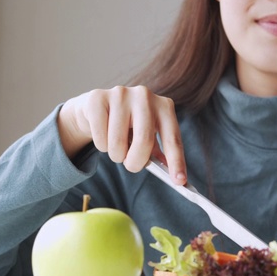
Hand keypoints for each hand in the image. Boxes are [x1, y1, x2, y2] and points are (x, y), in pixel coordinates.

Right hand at [57, 85, 185, 183]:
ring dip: (116, 155)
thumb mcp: (147, 135)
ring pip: (118, 143)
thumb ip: (159, 153)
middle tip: (131, 166)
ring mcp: (121, 94)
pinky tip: (103, 134)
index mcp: (163, 106)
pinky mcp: (97, 98)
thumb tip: (174, 178)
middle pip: (144, 141)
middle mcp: (145, 96)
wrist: (97, 107)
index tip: (180, 182)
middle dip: (136, 162)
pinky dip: (101, 146)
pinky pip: (100, 137)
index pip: (173, 138)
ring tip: (116, 147)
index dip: (176, 161)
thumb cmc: (128, 126)